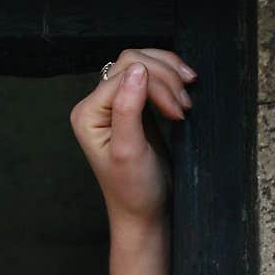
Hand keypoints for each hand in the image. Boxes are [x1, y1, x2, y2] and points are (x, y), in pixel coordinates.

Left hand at [69, 49, 196, 225]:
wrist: (144, 212)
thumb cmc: (134, 189)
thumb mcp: (129, 151)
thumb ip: (128, 109)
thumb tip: (137, 69)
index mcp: (87, 114)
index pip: (123, 73)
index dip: (156, 84)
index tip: (177, 112)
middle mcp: (96, 106)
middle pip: (132, 62)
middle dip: (164, 77)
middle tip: (184, 105)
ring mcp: (114, 104)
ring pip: (143, 64)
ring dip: (170, 75)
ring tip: (186, 99)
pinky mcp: (132, 107)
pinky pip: (151, 77)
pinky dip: (170, 80)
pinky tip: (183, 91)